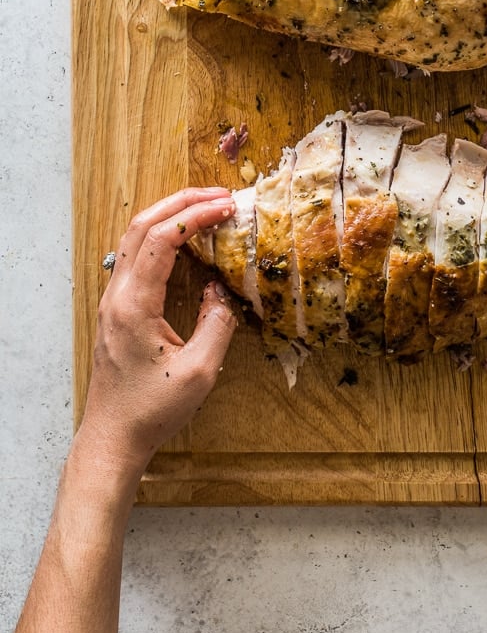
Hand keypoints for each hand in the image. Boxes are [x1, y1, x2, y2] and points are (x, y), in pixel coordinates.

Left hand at [75, 187, 237, 490]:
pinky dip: (162, 237)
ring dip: (169, 216)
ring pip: (135, 238)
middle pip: (142, 226)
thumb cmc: (153, 409)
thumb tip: (220, 290)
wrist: (113, 437)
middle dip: (181, 202)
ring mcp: (113, 300)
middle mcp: (117, 295)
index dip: (196, 215)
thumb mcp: (200, 370)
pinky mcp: (117, 309)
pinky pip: (136, 257)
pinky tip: (185, 241)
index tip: (227, 207)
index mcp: (134, 305)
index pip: (163, 239)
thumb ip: (216, 323)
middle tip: (219, 195)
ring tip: (205, 208)